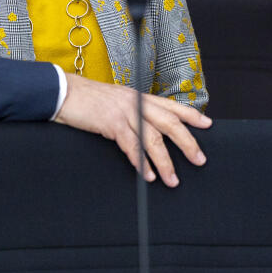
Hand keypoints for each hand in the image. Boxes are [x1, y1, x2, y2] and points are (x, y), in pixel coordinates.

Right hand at [54, 73, 210, 186]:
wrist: (63, 92)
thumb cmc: (87, 100)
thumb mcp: (115, 101)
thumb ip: (132, 111)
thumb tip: (145, 128)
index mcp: (138, 96)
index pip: (171, 105)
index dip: (191, 115)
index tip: (207, 124)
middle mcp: (136, 102)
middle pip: (170, 123)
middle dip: (187, 143)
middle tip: (199, 159)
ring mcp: (125, 111)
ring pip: (153, 138)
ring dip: (165, 162)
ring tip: (173, 180)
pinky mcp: (111, 123)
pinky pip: (132, 146)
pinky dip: (142, 163)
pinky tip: (148, 175)